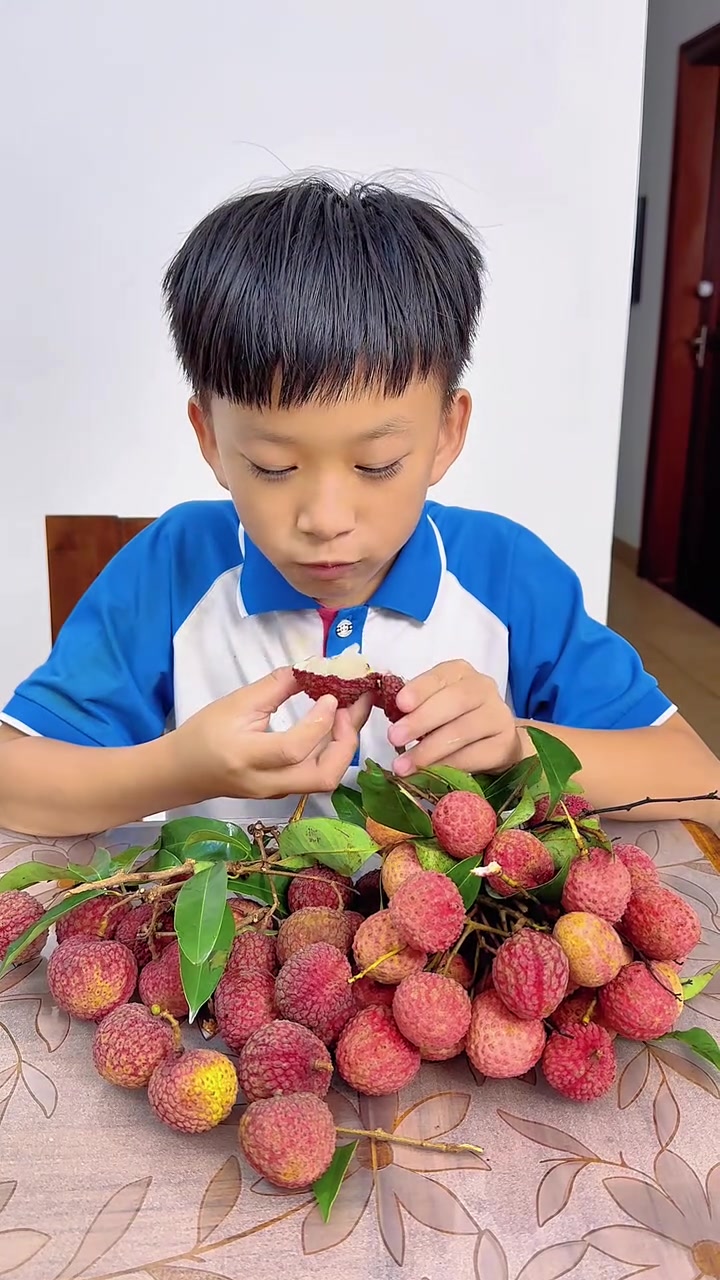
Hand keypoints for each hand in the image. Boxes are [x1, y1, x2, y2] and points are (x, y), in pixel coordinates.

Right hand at [172, 668, 371, 800]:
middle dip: (347, 741)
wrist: (183, 772)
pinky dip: (334, 750)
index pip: (292, 749)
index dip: (318, 722)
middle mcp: (267, 783)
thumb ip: (276, 686)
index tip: (331, 695)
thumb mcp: (236, 703)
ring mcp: (278, 793)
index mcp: (247, 758)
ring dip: (345, 745)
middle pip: (323, 776)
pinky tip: (336, 725)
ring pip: (326, 778)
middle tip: (353, 705)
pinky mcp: (285, 793)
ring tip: (350, 711)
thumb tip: (312, 668)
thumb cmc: (204, 733)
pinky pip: (318, 775)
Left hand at [387, 660, 523, 776]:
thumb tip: (391, 720)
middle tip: (394, 738)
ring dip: (429, 750)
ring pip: (463, 731)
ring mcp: (498, 715)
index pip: (441, 676)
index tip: (400, 704)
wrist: (495, 741)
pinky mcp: (506, 744)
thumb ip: (414, 708)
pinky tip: (429, 774)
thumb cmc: (454, 719)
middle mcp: (483, 688)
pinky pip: (475, 755)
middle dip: (421, 721)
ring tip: (403, 765)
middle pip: (455, 701)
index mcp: (460, 673)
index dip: (420, 689)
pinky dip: (449, 765)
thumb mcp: (433, 705)